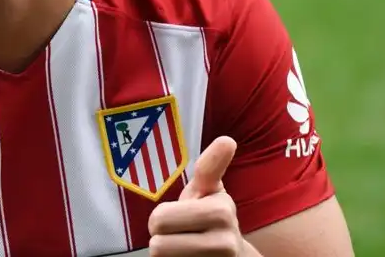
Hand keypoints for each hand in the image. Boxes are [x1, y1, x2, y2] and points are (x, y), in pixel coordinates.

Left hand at [147, 136, 246, 255]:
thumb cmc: (211, 219)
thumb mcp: (209, 192)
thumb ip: (210, 167)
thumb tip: (227, 139)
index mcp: (221, 210)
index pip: (161, 218)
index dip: (161, 218)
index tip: (185, 211)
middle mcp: (224, 241)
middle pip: (157, 237)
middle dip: (161, 234)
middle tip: (178, 231)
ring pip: (160, 255)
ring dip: (166, 252)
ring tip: (183, 247)